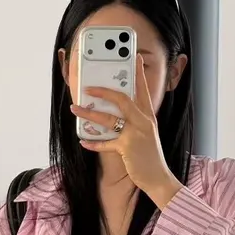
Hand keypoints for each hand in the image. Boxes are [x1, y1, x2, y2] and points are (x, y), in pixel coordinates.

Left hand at [70, 55, 181, 209]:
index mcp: (148, 116)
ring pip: (109, 118)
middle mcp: (143, 122)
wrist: (158, 177)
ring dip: (89, 113)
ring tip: (75, 109)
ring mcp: (136, 134)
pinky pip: (106, 142)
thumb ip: (134, 122)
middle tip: (88, 87)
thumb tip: (112, 115)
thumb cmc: (149, 157)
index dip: (138, 73)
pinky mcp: (127, 147)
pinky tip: (83, 141)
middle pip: (122, 99)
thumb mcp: (146, 135)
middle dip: (103, 91)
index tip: (134, 58)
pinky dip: (93, 143)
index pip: (142, 90)